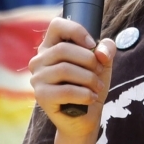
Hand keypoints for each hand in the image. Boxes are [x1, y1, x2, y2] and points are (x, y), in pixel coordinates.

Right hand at [28, 17, 115, 139]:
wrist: (85, 118)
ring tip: (97, 86)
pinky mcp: (41, 96)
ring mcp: (37, 78)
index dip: (76, 30)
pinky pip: (65, 90)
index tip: (92, 44)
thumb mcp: (103, 62)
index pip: (56, 25)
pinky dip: (84, 93)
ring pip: (64, 69)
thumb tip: (101, 52)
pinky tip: (91, 98)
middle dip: (88, 59)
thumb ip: (106, 48)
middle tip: (99, 70)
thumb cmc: (90, 85)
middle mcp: (39, 60)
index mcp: (51, 46)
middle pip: (63, 49)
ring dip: (89, 78)